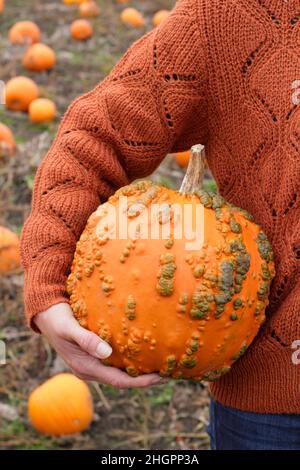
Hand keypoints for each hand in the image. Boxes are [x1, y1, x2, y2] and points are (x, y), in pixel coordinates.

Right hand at [34, 303, 164, 387]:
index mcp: (86, 367)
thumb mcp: (69, 328)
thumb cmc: (58, 320)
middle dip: (146, 377)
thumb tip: (106, 353)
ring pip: (122, 369)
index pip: (119, 380)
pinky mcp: (96, 351)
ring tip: (162, 361)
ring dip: (141, 368)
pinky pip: (118, 359)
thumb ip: (86, 340)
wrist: (47, 313)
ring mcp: (94, 361)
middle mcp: (92, 368)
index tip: (160, 377)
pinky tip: (146, 348)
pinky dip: (132, 357)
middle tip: (169, 371)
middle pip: (124, 378)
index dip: (140, 382)